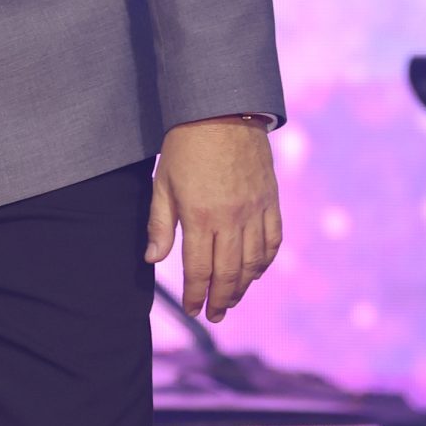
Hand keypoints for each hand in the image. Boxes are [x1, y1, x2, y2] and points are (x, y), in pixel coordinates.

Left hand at [146, 117, 281, 323]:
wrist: (223, 110)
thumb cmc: (185, 145)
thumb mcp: (163, 183)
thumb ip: (160, 224)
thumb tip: (153, 259)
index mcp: (200, 216)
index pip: (199, 269)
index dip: (196, 294)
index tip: (193, 310)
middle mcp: (231, 219)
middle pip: (229, 273)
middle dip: (221, 300)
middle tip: (214, 316)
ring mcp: (255, 210)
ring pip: (253, 262)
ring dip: (243, 286)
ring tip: (232, 299)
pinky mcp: (271, 200)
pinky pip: (273, 240)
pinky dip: (265, 261)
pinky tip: (256, 271)